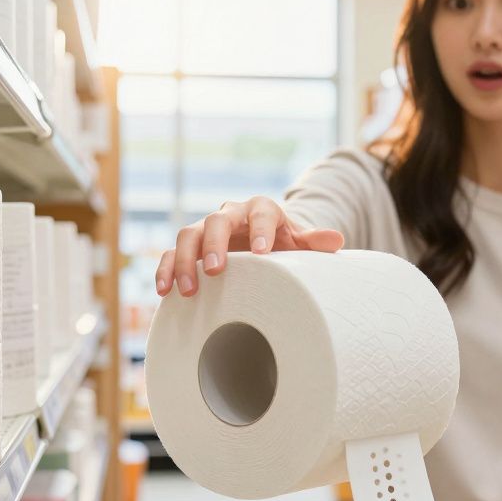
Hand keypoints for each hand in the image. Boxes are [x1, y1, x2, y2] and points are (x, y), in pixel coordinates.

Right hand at [155, 196, 343, 297]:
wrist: (259, 242)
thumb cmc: (281, 243)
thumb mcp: (298, 242)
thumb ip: (314, 242)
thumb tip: (336, 240)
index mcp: (261, 209)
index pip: (260, 212)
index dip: (260, 229)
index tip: (262, 252)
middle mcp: (230, 214)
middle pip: (216, 221)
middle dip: (213, 245)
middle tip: (215, 271)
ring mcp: (205, 229)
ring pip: (187, 235)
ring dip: (184, 261)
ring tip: (188, 290)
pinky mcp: (189, 247)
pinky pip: (169, 252)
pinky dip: (165, 269)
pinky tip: (164, 291)